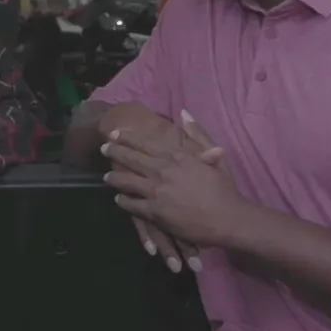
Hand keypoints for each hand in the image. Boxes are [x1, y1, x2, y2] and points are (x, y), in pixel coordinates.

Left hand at [100, 104, 207, 271]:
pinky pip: (132, 204)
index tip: (116, 134)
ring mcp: (156, 192)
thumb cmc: (223, 188)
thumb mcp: (215, 155)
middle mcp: (162, 171)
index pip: (145, 143)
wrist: (227, 218)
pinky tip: (118, 198)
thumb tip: (184, 113)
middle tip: (103, 149)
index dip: (127, 138)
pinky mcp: (154, 212)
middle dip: (114, 152)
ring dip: (114, 177)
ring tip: (106, 176)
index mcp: (176, 156)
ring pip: (127, 181)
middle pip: (131, 159)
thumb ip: (197, 133)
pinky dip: (123, 200)